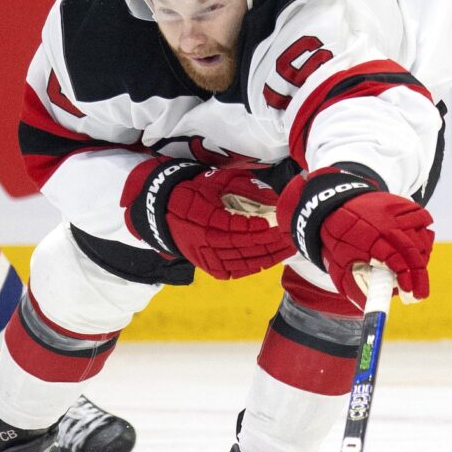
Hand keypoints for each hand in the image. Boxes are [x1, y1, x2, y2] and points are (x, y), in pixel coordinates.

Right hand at [122, 161, 293, 279]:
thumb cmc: (194, 190)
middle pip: (242, 247)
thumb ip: (244, 186)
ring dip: (266, 257)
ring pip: (239, 262)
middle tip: (290, 237)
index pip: (234, 228)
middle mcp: (203, 240)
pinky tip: (268, 261)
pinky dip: (251, 268)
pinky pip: (232, 272)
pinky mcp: (205, 265)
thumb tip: (273, 196)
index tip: (274, 224)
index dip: (256, 228)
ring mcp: (203, 255)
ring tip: (286, 249)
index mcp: (203, 218)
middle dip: (269, 243)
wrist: (161, 209)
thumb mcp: (216, 180)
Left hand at [278, 167, 433, 305]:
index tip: (410, 294)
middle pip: (412, 250)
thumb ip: (354, 287)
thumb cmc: (338, 240)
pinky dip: (423, 236)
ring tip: (412, 270)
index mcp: (367, 239)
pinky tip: (415, 248)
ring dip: (421, 258)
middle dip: (419, 276)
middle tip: (419, 294)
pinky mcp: (403, 203)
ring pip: (421, 236)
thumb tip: (369, 309)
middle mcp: (384, 223)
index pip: (394, 260)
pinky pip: (423, 220)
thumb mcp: (338, 265)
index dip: (405, 278)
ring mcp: (395, 211)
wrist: (335, 203)